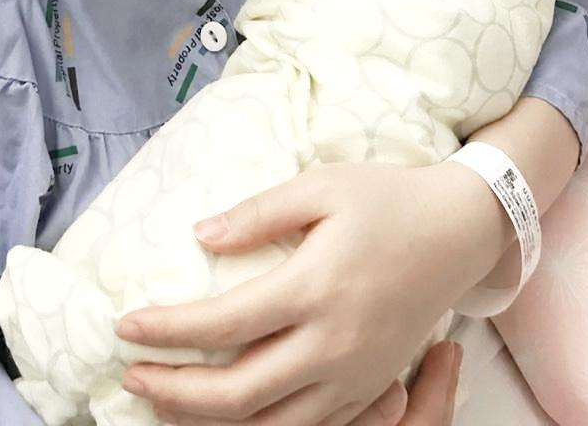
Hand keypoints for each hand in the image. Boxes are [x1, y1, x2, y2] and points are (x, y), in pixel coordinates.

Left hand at [115, 162, 496, 425]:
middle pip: (238, 394)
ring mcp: (355, 375)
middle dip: (175, 392)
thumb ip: (259, 213)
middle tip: (132, 375)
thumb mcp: (322, 185)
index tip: (126, 325)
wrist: (461, 231)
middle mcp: (333, 343)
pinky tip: (232, 412)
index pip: (224, 324)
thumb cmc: (387, 198)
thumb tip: (200, 234)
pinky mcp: (370, 387)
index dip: (167, 331)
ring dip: (210, 422)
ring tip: (168, 402)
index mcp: (317, 288)